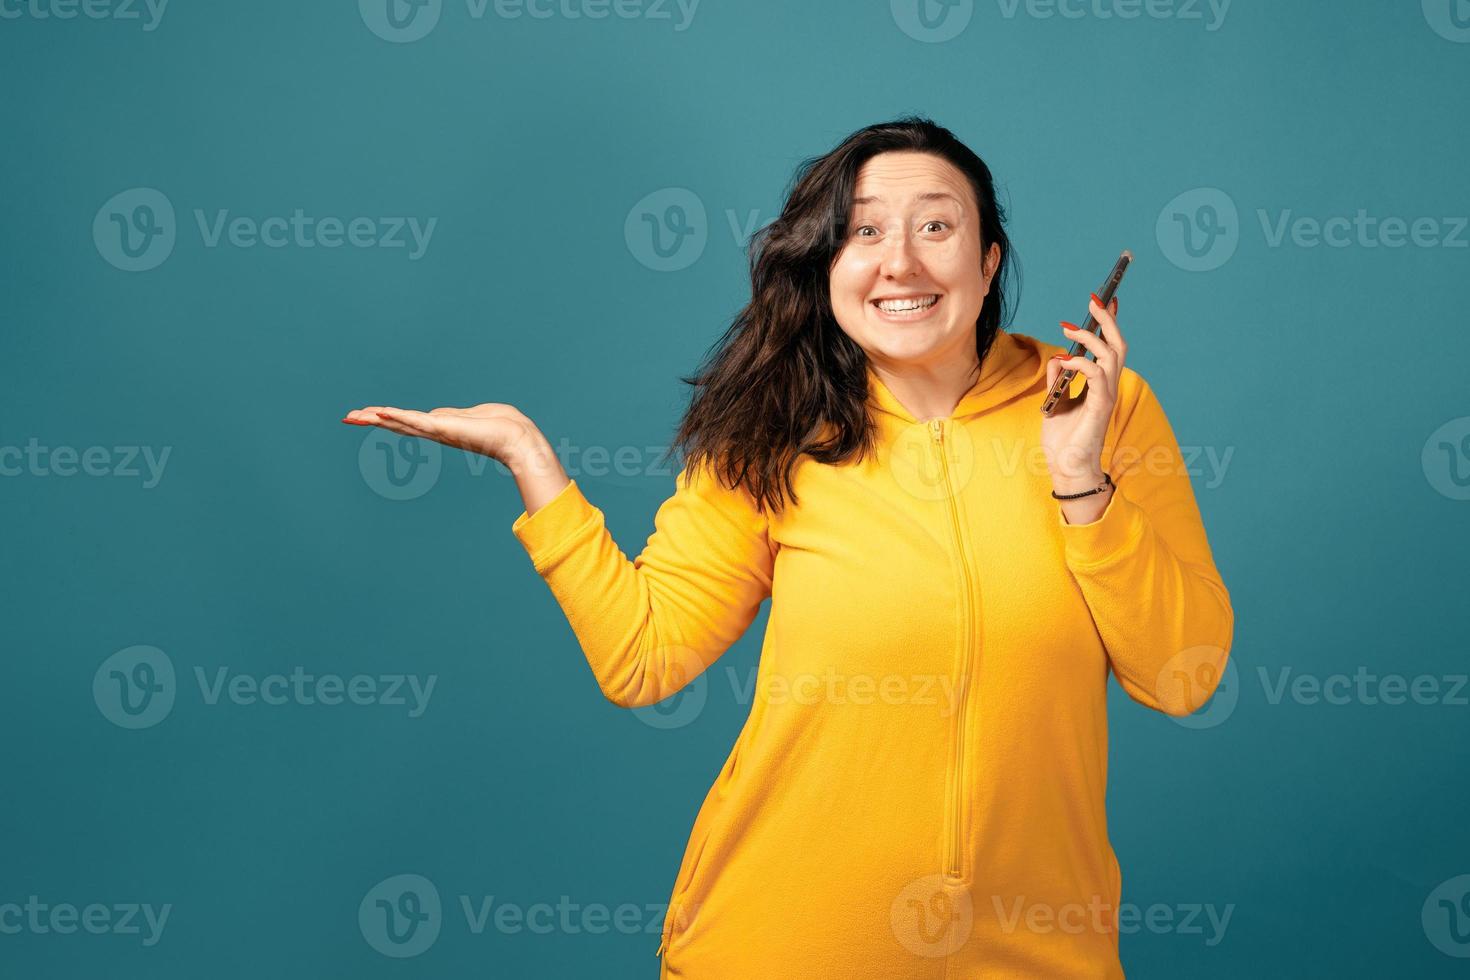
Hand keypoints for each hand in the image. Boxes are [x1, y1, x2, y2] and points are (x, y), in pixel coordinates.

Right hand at [342, 402, 553, 473]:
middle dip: (371, 420)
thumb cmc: (502, 427)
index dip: (385, 418)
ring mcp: (439, 430)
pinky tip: (381, 413)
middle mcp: (435, 431)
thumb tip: (438, 416)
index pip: (406, 421)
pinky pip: (416, 420)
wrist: (518, 439)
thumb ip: (451, 416)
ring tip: (355, 415)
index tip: (364, 415)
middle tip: (347, 417)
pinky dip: (398, 416)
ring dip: (377, 418)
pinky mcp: (444, 427)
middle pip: (396, 424)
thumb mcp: (469, 416)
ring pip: (401, 422)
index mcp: (440, 427)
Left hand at [1040, 293, 1126, 501]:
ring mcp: (1107, 396)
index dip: (1109, 324)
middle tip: (1094, 299)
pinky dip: (1081, 363)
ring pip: (1111, 355)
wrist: (1066, 468)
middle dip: (1107, 320)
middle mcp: (1108, 387)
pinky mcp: (1100, 406)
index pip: (1110, 348)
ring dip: (1090, 337)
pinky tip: (1065, 361)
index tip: (1104, 301)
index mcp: (1100, 385)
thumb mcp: (1054, 401)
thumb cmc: (1063, 440)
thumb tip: (1057, 357)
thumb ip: (1057, 379)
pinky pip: (1096, 375)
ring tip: (1068, 328)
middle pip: (1118, 345)